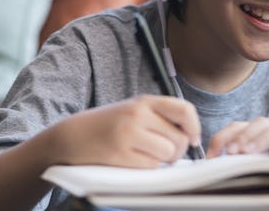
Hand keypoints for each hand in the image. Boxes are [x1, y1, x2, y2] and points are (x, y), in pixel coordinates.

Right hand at [52, 95, 200, 167]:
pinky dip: (149, 167)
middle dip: (179, 151)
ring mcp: (128, 134)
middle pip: (179, 138)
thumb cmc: (110, 125)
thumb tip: (191, 135)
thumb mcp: (134, 110)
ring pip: (167, 153)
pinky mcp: (119, 154)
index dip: (195, 126)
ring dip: (164, 160)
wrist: (73, 135)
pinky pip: (150, 166)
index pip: (184, 109)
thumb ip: (159, 116)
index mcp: (144, 101)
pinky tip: (137, 161)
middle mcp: (138, 114)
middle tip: (169, 154)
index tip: (193, 138)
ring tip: (152, 156)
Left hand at [206, 117, 268, 168]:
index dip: (223, 138)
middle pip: (256, 125)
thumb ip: (255, 156)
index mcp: (266, 131)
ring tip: (247, 151)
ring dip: (260, 139)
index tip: (210, 157)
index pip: (239, 127)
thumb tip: (222, 170)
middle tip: (226, 152)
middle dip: (239, 137)